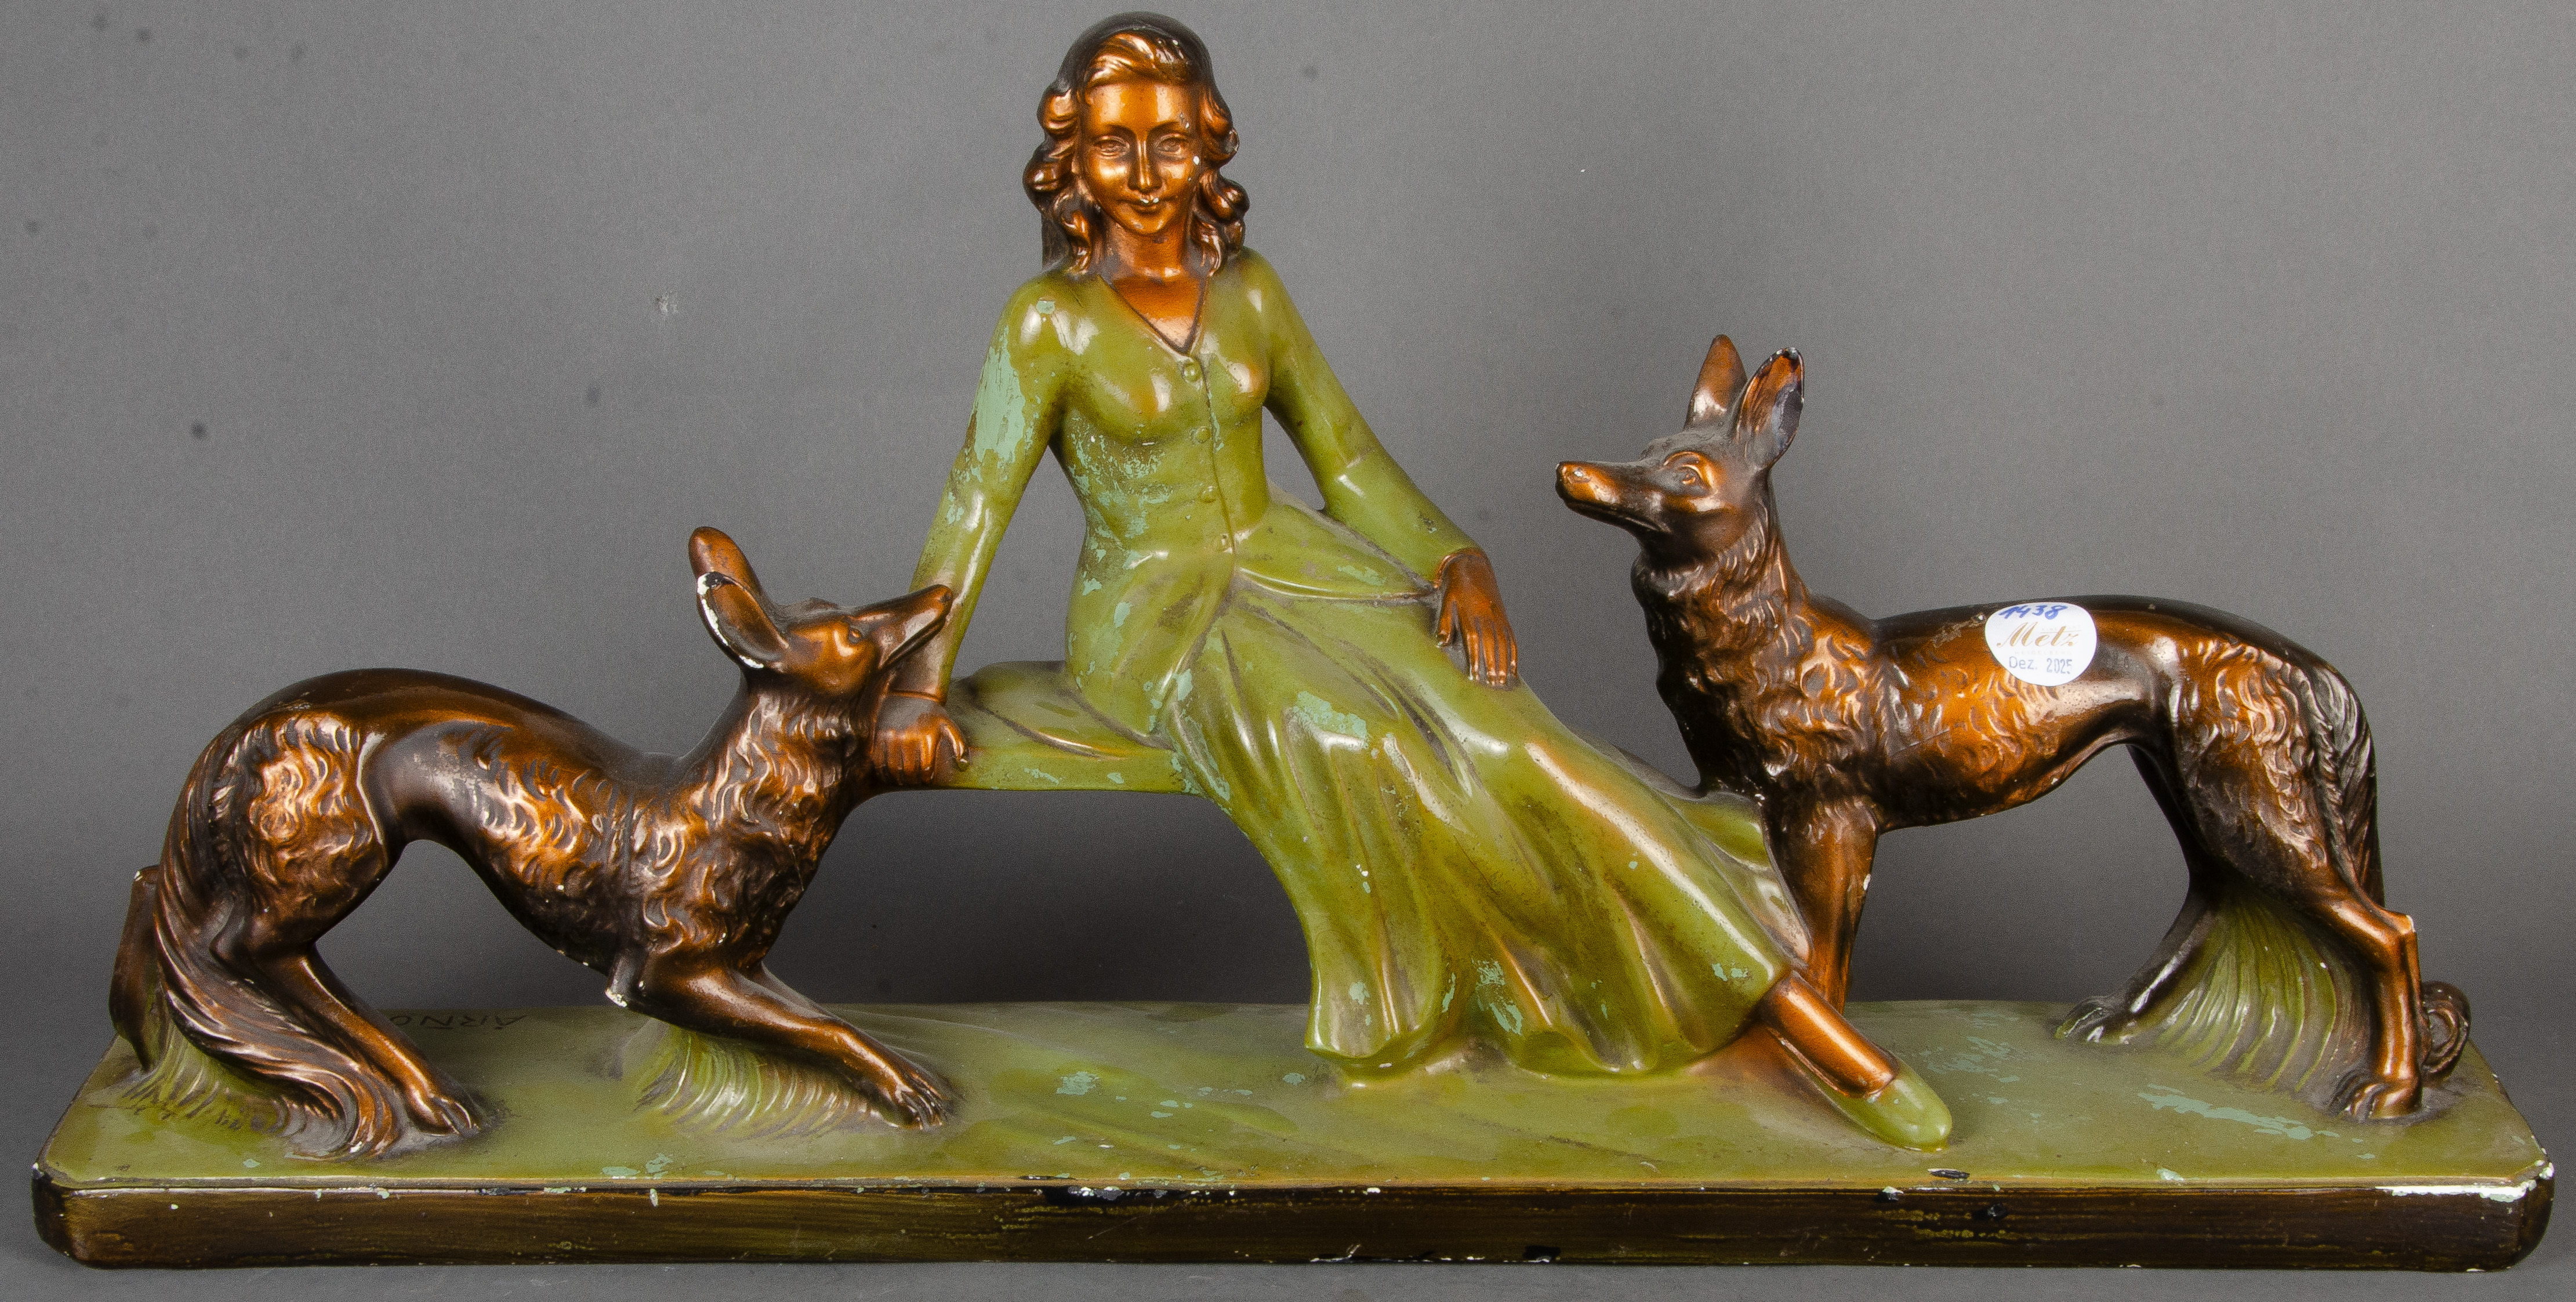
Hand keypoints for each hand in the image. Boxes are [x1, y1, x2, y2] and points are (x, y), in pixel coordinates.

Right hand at [871, 691, 965, 783]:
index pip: (925, 769)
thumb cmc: (932, 713)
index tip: (926, 779)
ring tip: (901, 780)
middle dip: (911, 780)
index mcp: (927, 737)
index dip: (925, 778)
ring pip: (891, 768)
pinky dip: (882, 771)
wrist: (909, 692)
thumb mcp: (948, 725)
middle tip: (913, 781)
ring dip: (896, 778)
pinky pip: (878, 760)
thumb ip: (959, 745)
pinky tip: (887, 774)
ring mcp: (892, 736)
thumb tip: (963, 766)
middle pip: (908, 770)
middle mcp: (909, 737)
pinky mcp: (880, 735)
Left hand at [1435, 550, 1518, 687]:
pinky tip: (1514, 667)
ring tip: (1503, 681)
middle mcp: (1487, 616)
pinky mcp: (1503, 617)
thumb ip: (1445, 621)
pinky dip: (1513, 653)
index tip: (1475, 675)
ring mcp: (1498, 617)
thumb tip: (1442, 642)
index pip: (1474, 640)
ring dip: (1504, 663)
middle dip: (1492, 665)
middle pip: (1491, 644)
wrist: (1472, 565)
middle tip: (1492, 684)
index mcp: (1471, 613)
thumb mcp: (1446, 600)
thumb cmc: (1455, 586)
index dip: (1475, 658)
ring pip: (1504, 643)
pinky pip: (1511, 637)